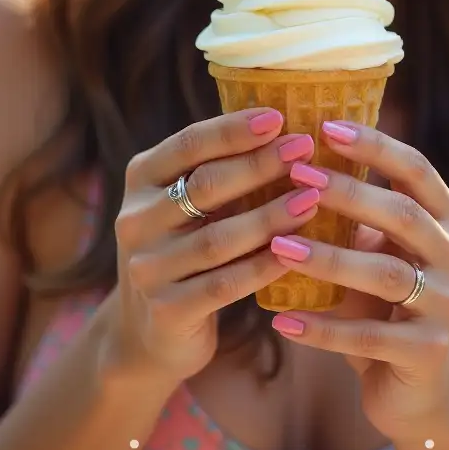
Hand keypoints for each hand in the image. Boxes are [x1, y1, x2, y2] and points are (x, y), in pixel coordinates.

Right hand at [104, 107, 320, 386]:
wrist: (150, 331)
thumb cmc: (186, 248)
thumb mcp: (187, 203)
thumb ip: (219, 168)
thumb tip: (285, 125)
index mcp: (141, 178)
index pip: (188, 144)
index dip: (234, 129)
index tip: (279, 118)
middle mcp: (137, 219)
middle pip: (205, 185)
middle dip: (259, 164)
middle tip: (304, 149)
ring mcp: (147, 267)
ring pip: (218, 238)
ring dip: (269, 216)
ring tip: (312, 199)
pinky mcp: (166, 310)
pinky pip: (224, 285)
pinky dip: (262, 266)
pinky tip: (296, 252)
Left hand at [269, 122, 448, 449]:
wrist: (425, 396)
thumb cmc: (387, 308)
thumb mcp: (376, 253)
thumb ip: (353, 214)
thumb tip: (292, 157)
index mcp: (447, 220)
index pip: (415, 170)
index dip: (374, 145)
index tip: (325, 126)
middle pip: (403, 214)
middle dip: (348, 192)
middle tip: (296, 175)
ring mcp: (448, 306)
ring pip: (386, 274)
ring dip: (328, 258)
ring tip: (278, 245)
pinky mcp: (429, 353)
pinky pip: (369, 337)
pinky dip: (323, 328)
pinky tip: (281, 320)